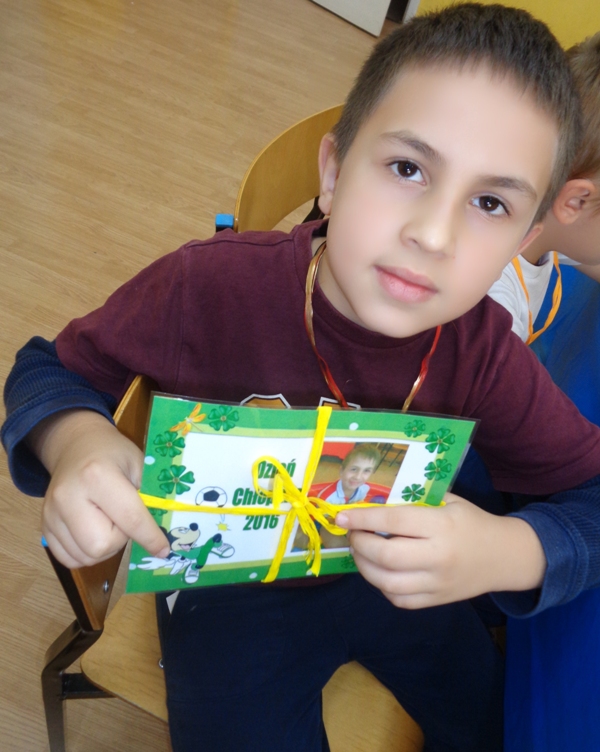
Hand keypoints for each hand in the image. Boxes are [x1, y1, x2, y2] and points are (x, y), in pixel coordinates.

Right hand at [30, 409, 169, 567]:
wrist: (76, 445)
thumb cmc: (113, 454)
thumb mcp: (139, 464)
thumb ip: (151, 498)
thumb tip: (162, 536)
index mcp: (97, 475)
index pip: (129, 518)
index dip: (149, 537)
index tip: (163, 549)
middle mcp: (68, 496)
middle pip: (100, 545)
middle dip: (120, 540)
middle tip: (124, 521)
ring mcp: (51, 513)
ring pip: (85, 557)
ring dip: (105, 548)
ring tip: (109, 523)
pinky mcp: (44, 526)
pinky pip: (69, 559)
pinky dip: (87, 554)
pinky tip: (94, 533)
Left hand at [336, 493, 545, 608]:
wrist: (505, 556)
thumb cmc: (471, 521)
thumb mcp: (448, 501)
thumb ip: (414, 500)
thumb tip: (372, 498)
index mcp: (442, 526)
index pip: (394, 522)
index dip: (362, 518)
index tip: (341, 516)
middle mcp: (438, 557)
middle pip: (386, 555)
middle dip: (359, 544)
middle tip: (353, 534)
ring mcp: (437, 583)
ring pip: (387, 582)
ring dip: (364, 567)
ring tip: (360, 551)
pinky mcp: (437, 601)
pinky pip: (399, 599)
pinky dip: (381, 586)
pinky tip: (379, 570)